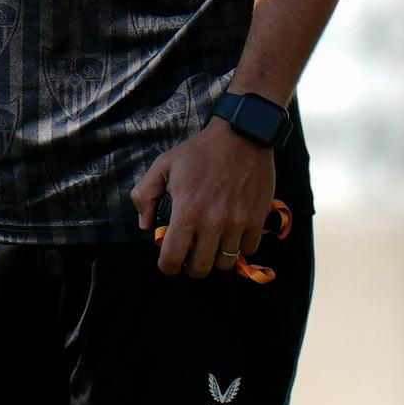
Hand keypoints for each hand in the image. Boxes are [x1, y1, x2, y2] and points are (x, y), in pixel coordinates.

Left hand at [131, 112, 281, 281]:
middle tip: (190, 255)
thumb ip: (145, 195)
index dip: (167, 266)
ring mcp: (238, 222)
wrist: (241, 136)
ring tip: (211, 244)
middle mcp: (213, 221)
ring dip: (216, 257)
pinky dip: (239, 248)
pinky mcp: (258, 218)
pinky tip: (231, 235)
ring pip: (226, 262)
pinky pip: (249, 249)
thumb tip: (145, 226)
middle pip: (201, 268)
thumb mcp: (162, 166)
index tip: (168, 262)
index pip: (172, 258)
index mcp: (187, 211)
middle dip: (191, 267)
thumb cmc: (199, 152)